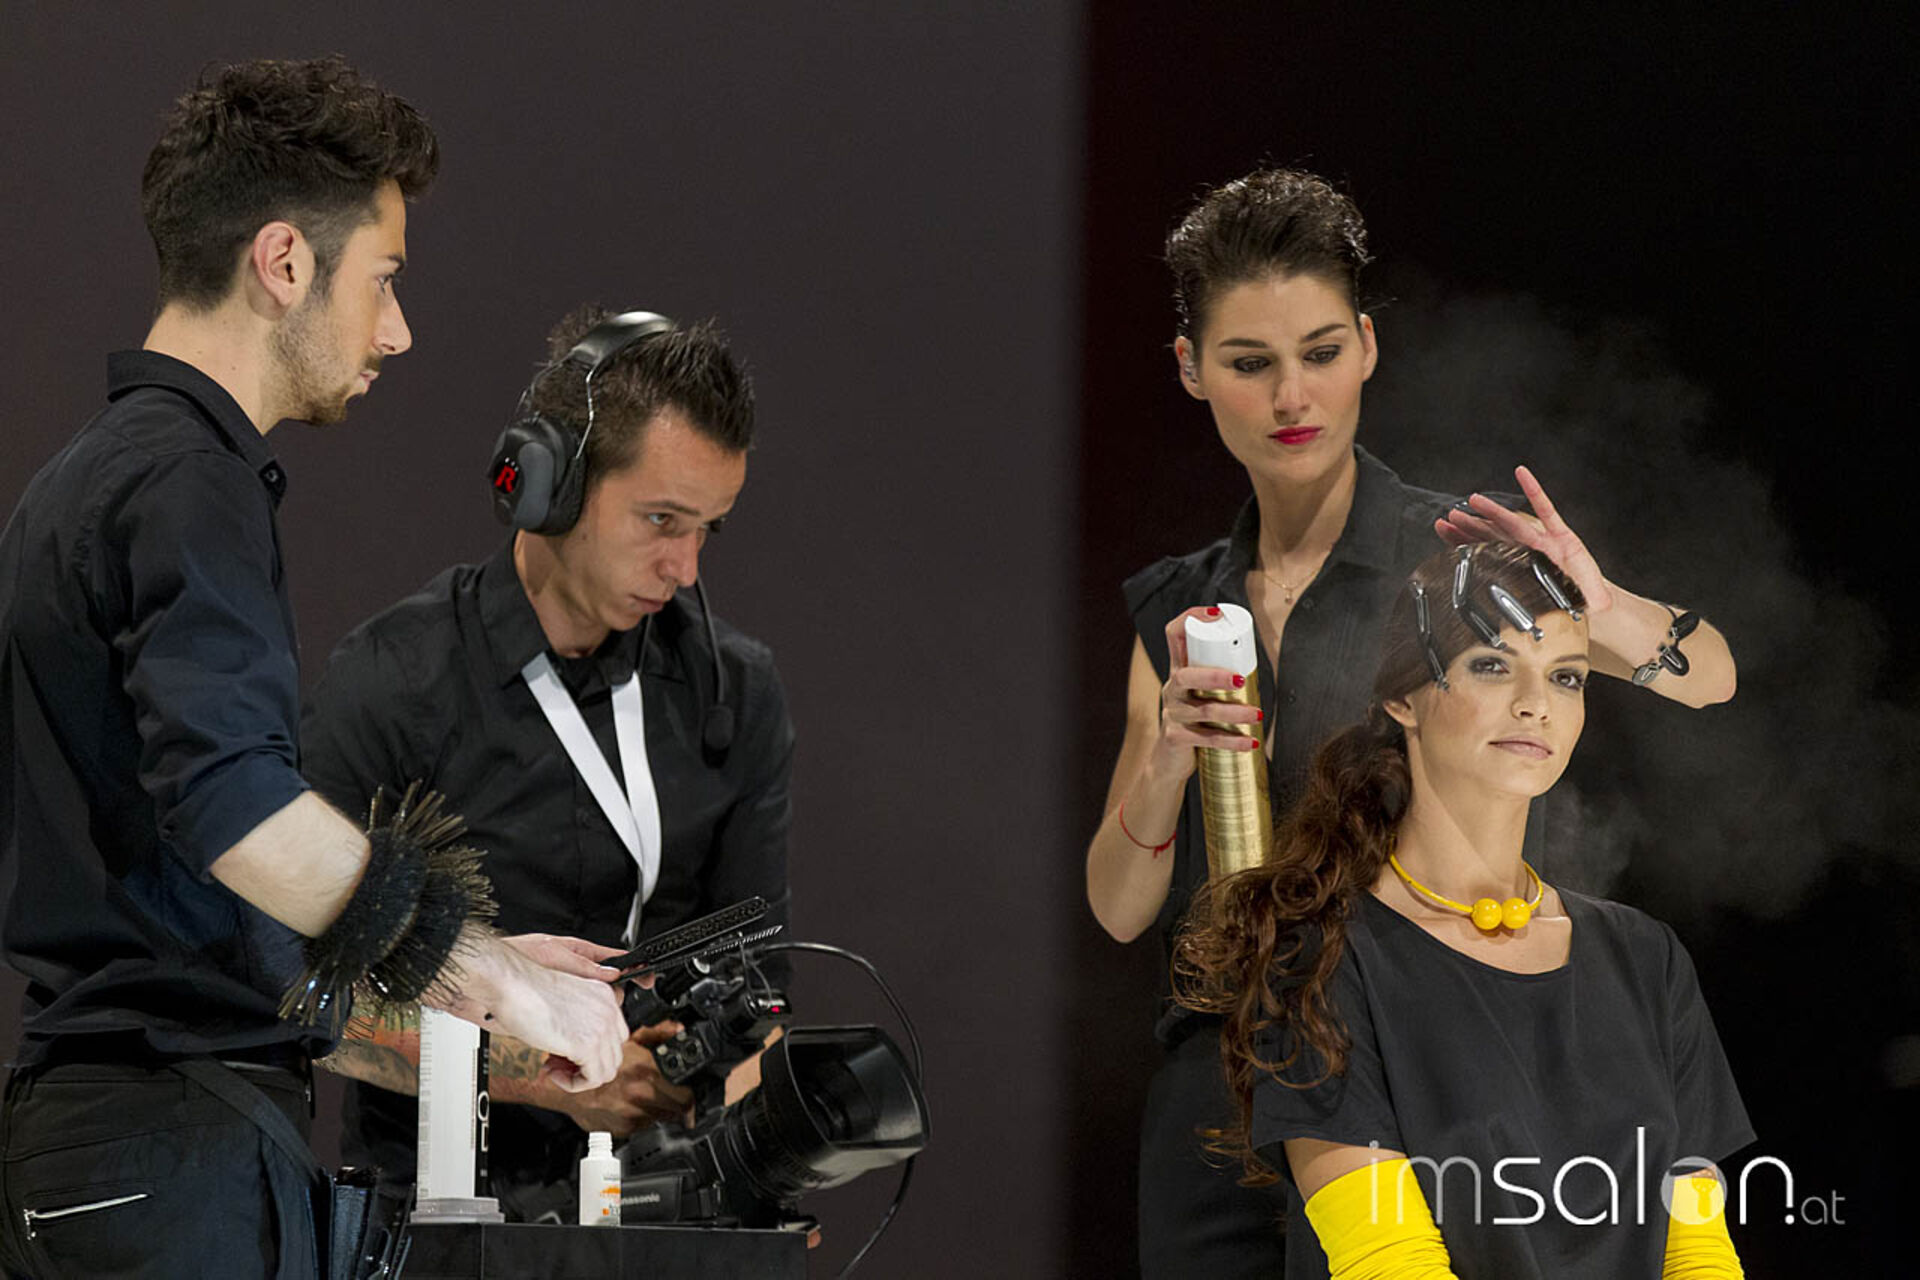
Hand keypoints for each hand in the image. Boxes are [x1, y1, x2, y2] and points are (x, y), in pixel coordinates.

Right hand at [452, 930, 627, 1090]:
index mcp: (605, 995)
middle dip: (585, 1065)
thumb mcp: (563, 1001)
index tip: (566, 1052)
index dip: (590, 1051)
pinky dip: (573, 1083)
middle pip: (613, 1055)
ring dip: (579, 1076)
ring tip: (553, 1067)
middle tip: (556, 1062)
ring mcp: (602, 1026)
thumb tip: (579, 1046)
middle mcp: (609, 1009)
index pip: (615, 1037)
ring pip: (607, 1071)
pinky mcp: (588, 1044)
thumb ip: (579, 1020)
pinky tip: (552, 1071)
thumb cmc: (525, 989)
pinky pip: (593, 1079)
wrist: (511, 983)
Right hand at [551, 1022, 695, 1135]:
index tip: (694, 1091)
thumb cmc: (593, 1060)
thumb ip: (658, 1035)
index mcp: (647, 1072)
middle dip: (680, 1103)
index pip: (688, 1095)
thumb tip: (677, 1031)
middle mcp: (641, 1096)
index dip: (693, 1094)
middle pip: (678, 1110)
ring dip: (660, 1109)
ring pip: (661, 1118)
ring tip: (648, 1097)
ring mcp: (631, 1115)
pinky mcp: (622, 1129)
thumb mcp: (629, 1040)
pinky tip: (632, 1104)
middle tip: (677, 1096)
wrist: (564, 1085)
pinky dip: (642, 1117)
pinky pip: (643, 1126)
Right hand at [1152, 606, 1262, 775]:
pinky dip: (1232, 741)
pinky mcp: (1176, 737)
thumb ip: (1219, 680)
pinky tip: (1250, 743)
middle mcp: (1172, 688)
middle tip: (1240, 679)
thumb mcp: (1200, 695)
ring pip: (1203, 710)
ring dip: (1234, 712)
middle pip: (1186, 675)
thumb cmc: (1194, 722)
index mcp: (1180, 671)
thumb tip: (1257, 667)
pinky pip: (1207, 739)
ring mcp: (1172, 713)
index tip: (1217, 614)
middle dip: (1214, 675)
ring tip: (1257, 714)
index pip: (1175, 635)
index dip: (1191, 618)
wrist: (1169, 762)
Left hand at [1433, 465, 1615, 612]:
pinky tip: (1522, 474)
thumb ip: (1510, 612)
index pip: (1482, 550)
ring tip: (1473, 500)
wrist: (1592, 607)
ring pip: (1512, 524)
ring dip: (1492, 511)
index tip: (1442, 528)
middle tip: (1450, 516)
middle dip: (1470, 526)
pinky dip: (1534, 491)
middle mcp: (1525, 553)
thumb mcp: (1531, 611)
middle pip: (1491, 536)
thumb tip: (1476, 632)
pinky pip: (1546, 510)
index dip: (1461, 540)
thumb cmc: (1562, 606)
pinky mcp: (1562, 536)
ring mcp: (1542, 543)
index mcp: (1514, 569)